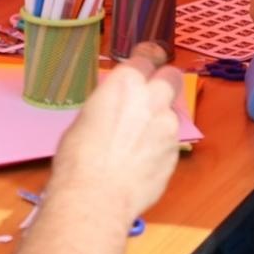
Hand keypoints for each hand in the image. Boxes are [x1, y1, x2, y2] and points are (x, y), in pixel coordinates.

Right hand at [49, 43, 184, 218]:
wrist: (95, 197)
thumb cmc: (78, 159)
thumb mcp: (85, 118)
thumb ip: (109, 105)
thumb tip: (114, 109)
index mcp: (125, 83)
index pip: (147, 56)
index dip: (149, 56)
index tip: (150, 57)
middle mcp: (152, 98)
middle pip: (172, 76)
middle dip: (164, 81)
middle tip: (152, 93)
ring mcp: (168, 126)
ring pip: (172, 112)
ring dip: (160, 119)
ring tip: (138, 140)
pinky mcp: (175, 152)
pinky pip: (171, 141)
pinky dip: (160, 146)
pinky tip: (140, 160)